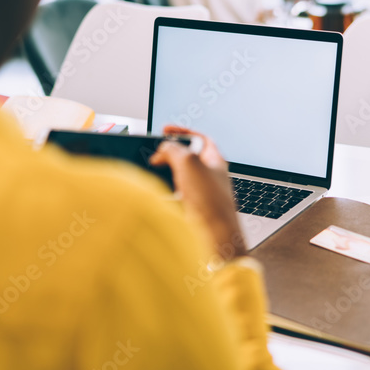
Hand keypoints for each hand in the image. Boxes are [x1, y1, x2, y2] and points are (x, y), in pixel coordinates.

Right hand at [149, 125, 246, 259]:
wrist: (215, 240)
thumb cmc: (211, 202)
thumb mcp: (189, 162)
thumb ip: (174, 150)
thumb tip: (162, 151)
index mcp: (215, 161)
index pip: (200, 138)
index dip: (183, 131)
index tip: (166, 130)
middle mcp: (209, 177)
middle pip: (186, 158)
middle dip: (169, 155)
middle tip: (156, 154)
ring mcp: (200, 195)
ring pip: (178, 179)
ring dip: (164, 175)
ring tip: (154, 173)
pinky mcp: (190, 212)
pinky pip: (173, 199)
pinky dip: (163, 195)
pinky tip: (157, 196)